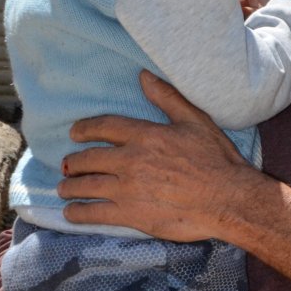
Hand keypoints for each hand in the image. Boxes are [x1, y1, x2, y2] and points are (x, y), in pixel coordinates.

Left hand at [57, 71, 253, 239]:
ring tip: (64, 188)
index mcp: (145, 135)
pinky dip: (79, 213)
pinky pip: (95, 213)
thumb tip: (144, 76)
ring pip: (87, 186)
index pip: (105, 127)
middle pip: (90, 158)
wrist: (227, 199)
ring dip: (71, 187)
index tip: (74, 133)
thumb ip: (167, 98)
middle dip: (74, 162)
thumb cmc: (216, 159)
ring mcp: (128, 189)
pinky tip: (71, 213)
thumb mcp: (195, 120)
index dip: (85, 129)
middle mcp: (130, 160)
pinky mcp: (131, 215)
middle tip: (67, 165)